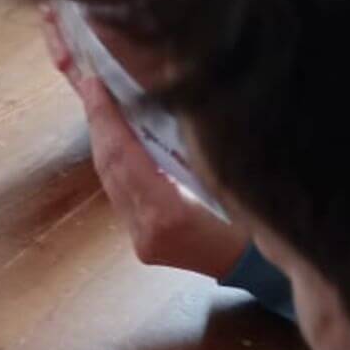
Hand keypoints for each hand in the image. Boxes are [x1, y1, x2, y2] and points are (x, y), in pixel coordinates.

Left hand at [42, 8, 250, 280]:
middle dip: (96, 118)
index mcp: (169, 216)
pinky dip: (114, 156)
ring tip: (92, 94)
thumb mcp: (233, 179)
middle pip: (110, 165)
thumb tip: (166, 100)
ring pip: (110, 177)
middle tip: (84, 76)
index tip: (92, 80)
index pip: (124, 156)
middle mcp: (146, 232)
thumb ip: (194, 148)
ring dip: (101, 134)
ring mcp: (141, 240)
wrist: (265, 273)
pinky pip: (120, 189)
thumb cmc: (263, 223)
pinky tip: (111, 129)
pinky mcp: (142, 240)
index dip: (105, 116)